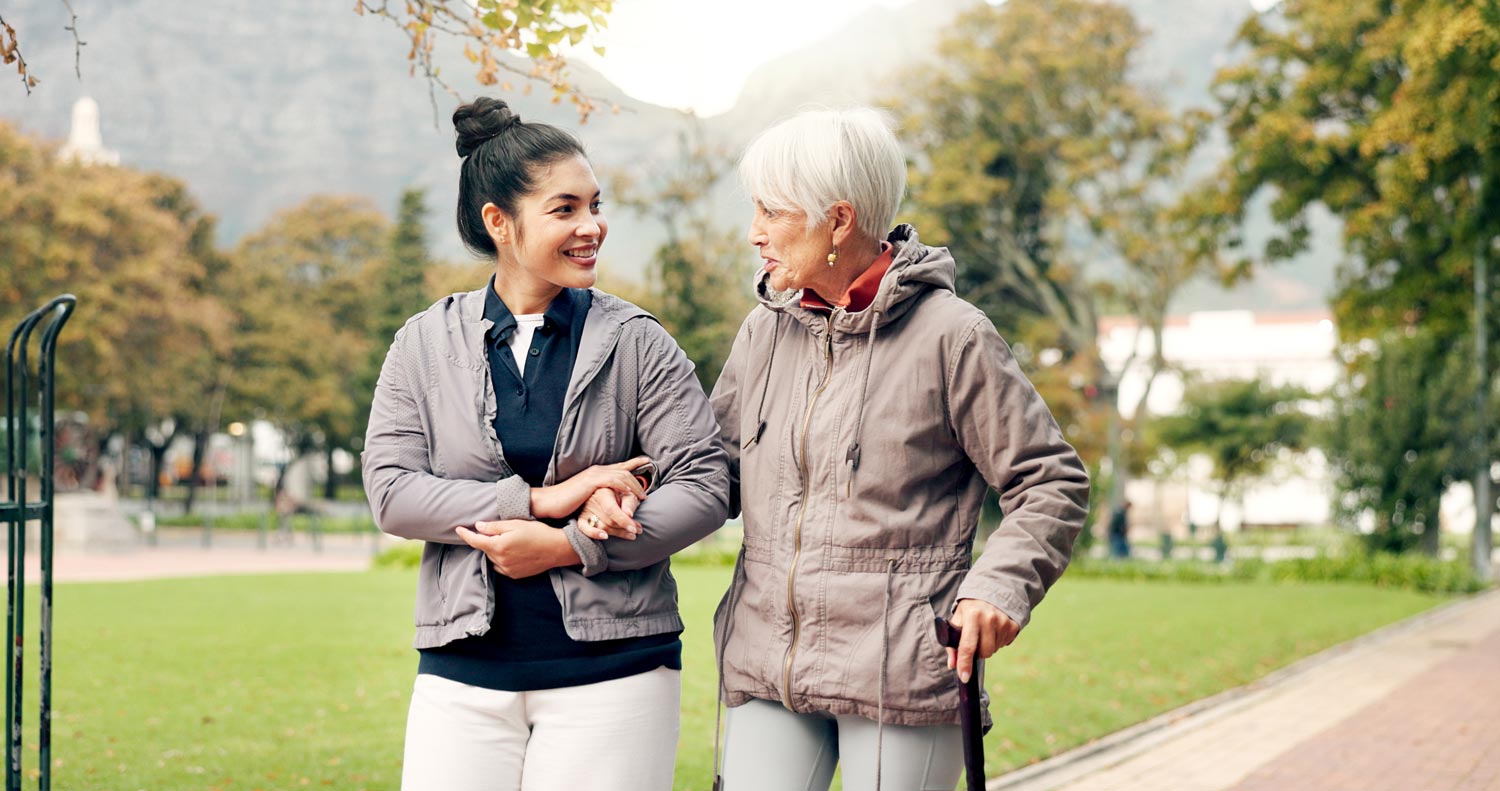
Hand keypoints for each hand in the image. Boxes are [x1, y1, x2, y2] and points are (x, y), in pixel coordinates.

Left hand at [456, 520, 578, 577]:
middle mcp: (500, 561)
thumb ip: (494, 526)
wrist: (556, 549)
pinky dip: (501, 558)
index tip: (458, 529)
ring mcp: (507, 570)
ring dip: (495, 549)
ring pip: (493, 558)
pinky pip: (501, 566)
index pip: (475, 541)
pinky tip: (513, 551)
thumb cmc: (537, 533)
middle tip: (499, 530)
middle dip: (487, 540)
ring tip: (509, 540)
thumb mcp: (515, 524)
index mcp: (498, 546)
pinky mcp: (514, 575)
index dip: (465, 534)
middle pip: (485, 549)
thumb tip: (478, 527)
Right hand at [529, 456, 649, 518]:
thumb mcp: (586, 496)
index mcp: (596, 472)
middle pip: (624, 470)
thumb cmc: (565, 502)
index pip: (620, 466)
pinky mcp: (590, 482)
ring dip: (634, 486)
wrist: (549, 501)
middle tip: (647, 493)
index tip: (647, 462)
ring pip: (621, 476)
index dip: (634, 463)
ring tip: (642, 498)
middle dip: (639, 479)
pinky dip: (623, 486)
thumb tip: (608, 499)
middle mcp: (597, 470)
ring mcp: (594, 475)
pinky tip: (630, 493)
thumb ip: (598, 493)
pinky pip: (612, 481)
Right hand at [576, 488, 641, 540]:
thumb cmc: (621, 493)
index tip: (635, 529)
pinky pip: (584, 529)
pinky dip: (594, 534)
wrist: (608, 491)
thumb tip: (628, 514)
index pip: (612, 510)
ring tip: (632, 535)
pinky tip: (605, 537)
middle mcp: (592, 500)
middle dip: (625, 528)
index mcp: (603, 491)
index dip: (624, 521)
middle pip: (609, 520)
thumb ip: (628, 503)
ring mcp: (586, 509)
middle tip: (638, 530)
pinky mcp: (581, 517)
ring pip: (601, 526)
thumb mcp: (628, 494)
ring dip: (618, 533)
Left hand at [946, 598, 1019, 683]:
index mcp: (972, 615)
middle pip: (984, 652)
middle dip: (977, 653)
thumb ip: (952, 643)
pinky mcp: (1013, 625)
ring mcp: (1003, 621)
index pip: (968, 646)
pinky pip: (1004, 644)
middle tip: (974, 641)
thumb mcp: (958, 619)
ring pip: (994, 650)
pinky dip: (997, 642)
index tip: (964, 677)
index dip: (965, 664)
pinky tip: (993, 630)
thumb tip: (953, 665)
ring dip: (987, 647)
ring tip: (984, 631)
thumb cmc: (970, 608)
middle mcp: (989, 618)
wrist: (992, 590)